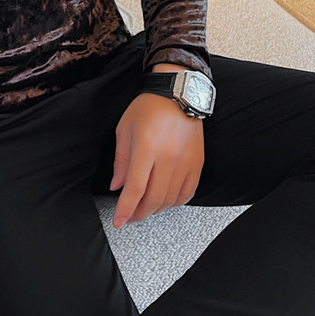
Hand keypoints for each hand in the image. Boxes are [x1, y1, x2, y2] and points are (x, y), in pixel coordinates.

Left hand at [110, 68, 203, 227]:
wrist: (178, 93)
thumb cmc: (149, 107)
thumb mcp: (125, 130)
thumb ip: (121, 161)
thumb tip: (117, 186)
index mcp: (147, 149)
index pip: (135, 189)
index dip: (125, 209)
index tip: (118, 222)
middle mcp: (169, 158)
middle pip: (153, 199)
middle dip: (138, 214)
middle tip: (128, 217)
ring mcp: (185, 162)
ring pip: (170, 200)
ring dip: (154, 210)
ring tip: (143, 210)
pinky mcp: (197, 164)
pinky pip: (187, 193)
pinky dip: (174, 203)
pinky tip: (163, 202)